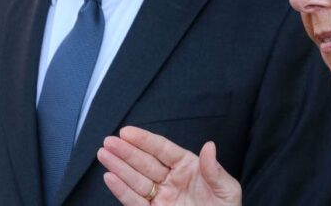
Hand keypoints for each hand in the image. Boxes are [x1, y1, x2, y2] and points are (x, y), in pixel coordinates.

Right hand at [98, 126, 241, 205]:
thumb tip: (209, 146)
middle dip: (126, 152)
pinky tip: (110, 177)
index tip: (127, 132)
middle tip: (108, 141)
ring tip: (103, 154)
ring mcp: (161, 197)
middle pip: (145, 162)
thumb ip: (215, 171)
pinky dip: (121, 190)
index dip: (145, 140)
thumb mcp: (227, 190)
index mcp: (189, 168)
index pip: (163, 150)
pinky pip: (135, 201)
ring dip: (119, 167)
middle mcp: (172, 180)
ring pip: (136, 180)